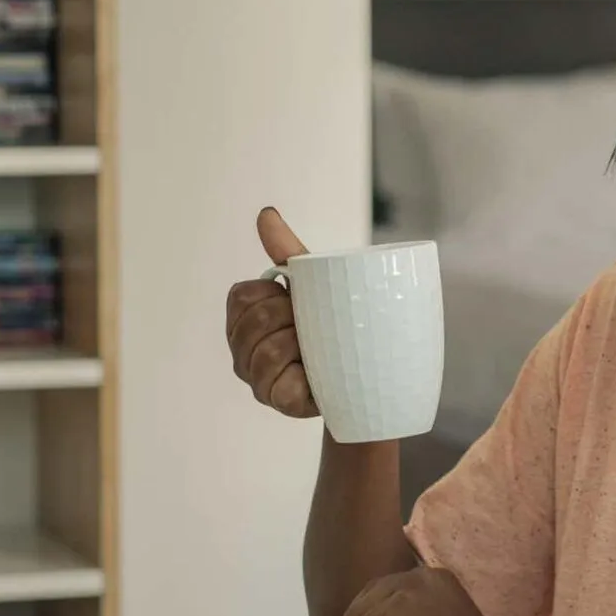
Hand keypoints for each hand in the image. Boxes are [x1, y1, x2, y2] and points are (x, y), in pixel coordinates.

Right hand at [226, 207, 315, 418]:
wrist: (373, 368)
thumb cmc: (336, 324)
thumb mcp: (313, 285)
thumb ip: (286, 251)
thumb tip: (266, 214)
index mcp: (245, 319)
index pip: (242, 296)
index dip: (274, 294)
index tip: (295, 299)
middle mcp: (243, 350)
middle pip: (253, 322)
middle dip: (289, 317)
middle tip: (314, 325)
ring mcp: (257, 379)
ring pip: (266, 352)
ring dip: (298, 344)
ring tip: (319, 348)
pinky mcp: (278, 402)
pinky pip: (277, 384)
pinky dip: (300, 374)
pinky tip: (315, 373)